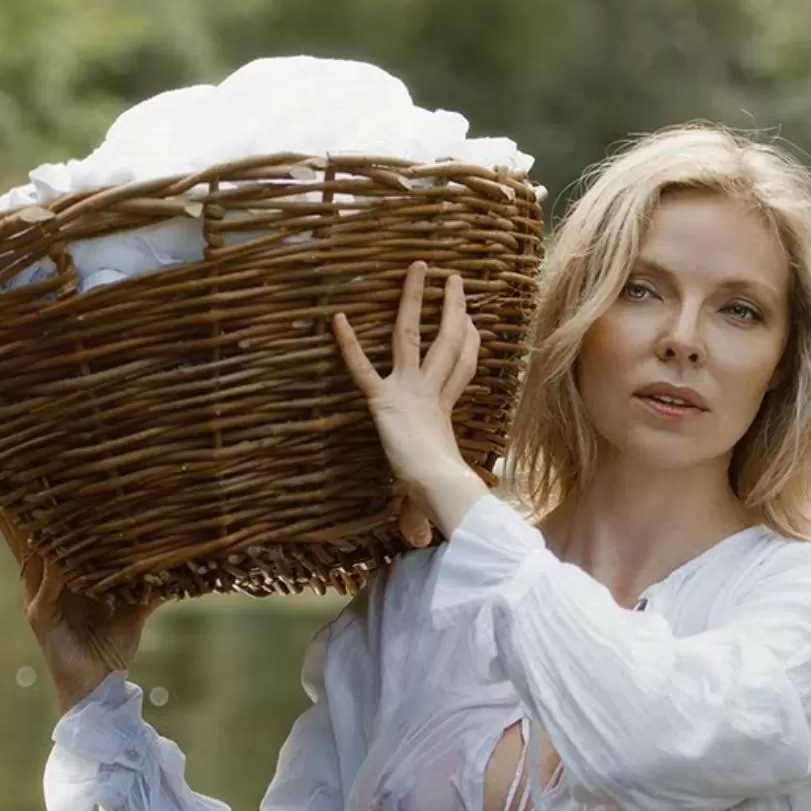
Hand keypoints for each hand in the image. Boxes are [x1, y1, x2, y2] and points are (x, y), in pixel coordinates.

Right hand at [0, 488, 163, 713]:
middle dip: (10, 504)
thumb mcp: (133, 605)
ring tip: (25, 492)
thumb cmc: (111, 646)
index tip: (33, 467)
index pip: (41, 530)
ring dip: (28, 524)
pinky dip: (57, 568)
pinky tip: (62, 553)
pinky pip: (48, 586)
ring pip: (29, 552)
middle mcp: (41, 579)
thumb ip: (149, 580)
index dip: (34, 501)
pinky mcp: (41, 617)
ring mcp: (38, 596)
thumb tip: (183, 560)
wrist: (99, 689)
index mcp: (57, 573)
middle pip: (23, 533)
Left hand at [333, 260, 489, 539]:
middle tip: (455, 280)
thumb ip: (417, 512)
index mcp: (445, 410)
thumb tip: (416, 543)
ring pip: (413, 335)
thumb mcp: (428, 497)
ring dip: (414, 299)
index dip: (470, 343)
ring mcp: (409, 391)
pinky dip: (347, 345)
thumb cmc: (439, 496)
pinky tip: (335, 318)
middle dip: (453, 308)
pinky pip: (362, 367)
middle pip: (448, 341)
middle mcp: (431, 393)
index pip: (462, 368)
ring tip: (419, 267)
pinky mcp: (384, 399)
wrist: (437, 490)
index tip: (475, 323)